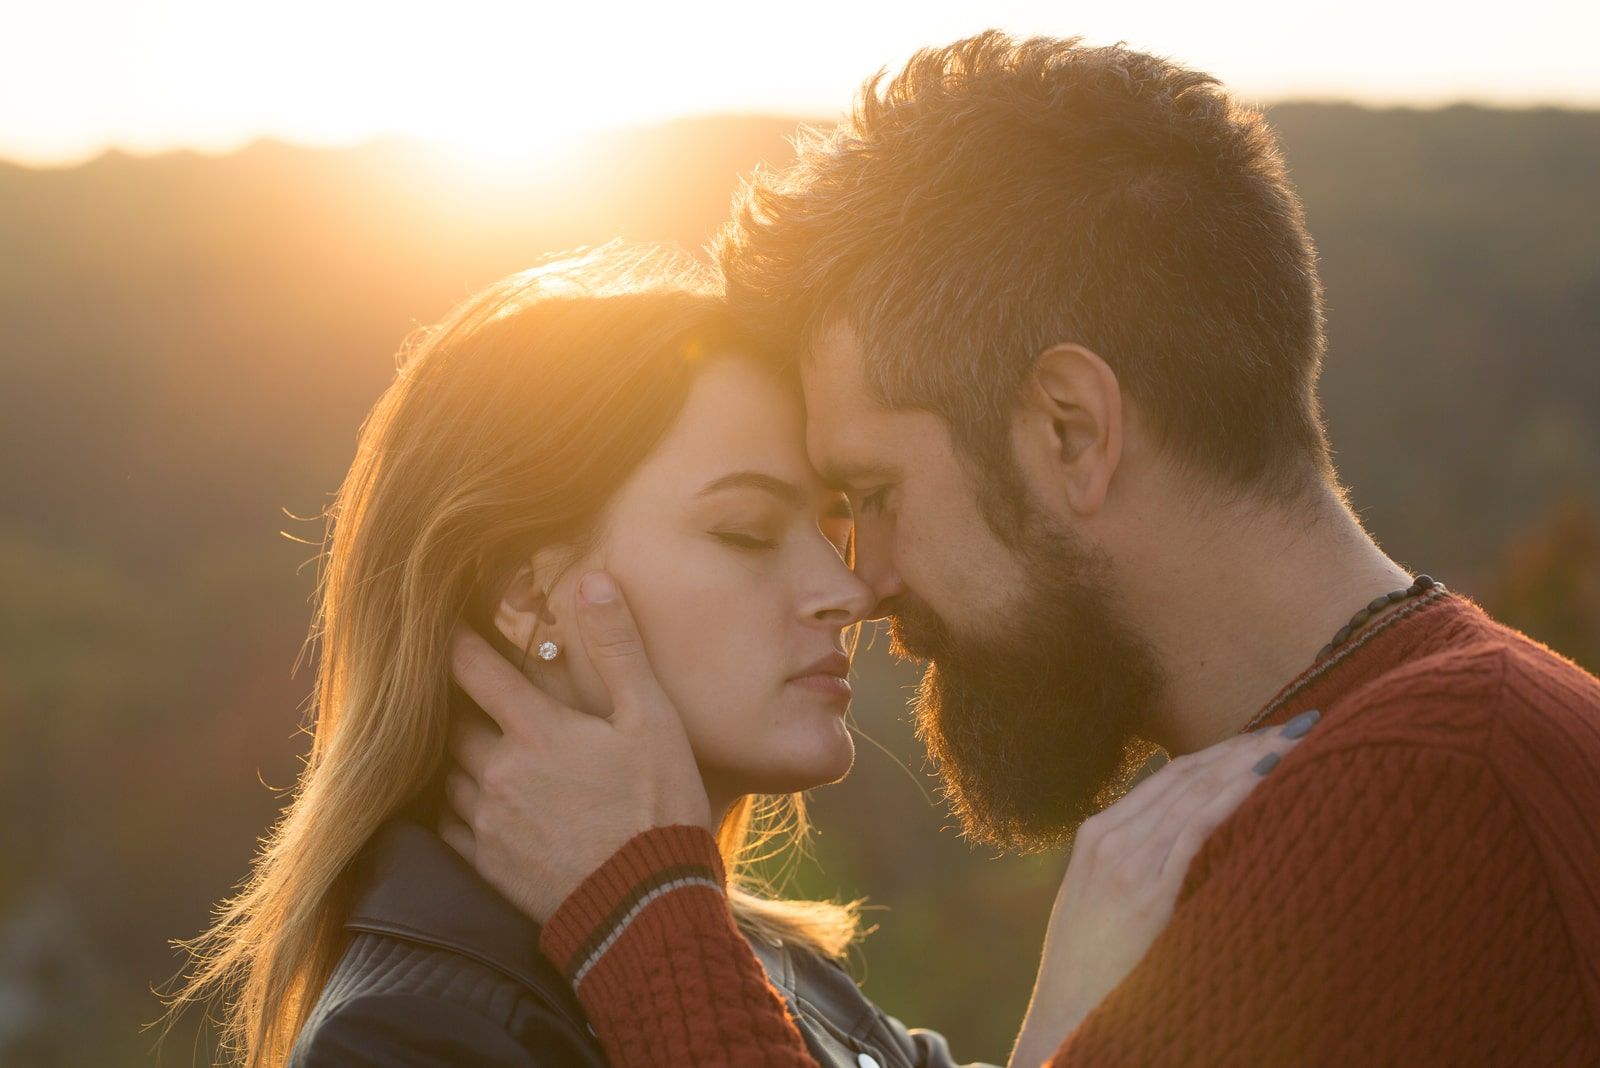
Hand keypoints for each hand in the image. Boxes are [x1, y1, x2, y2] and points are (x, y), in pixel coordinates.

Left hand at [438, 570, 711, 922]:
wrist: (646, 911)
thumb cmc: (658, 808)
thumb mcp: (653, 720)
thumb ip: (619, 649)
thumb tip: (594, 580)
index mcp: (536, 730)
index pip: (474, 670)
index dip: (457, 642)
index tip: (448, 626)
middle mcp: (499, 772)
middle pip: (452, 724)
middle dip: (458, 704)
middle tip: (470, 691)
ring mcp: (488, 823)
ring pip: (449, 775)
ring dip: (459, 757)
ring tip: (479, 747)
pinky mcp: (488, 867)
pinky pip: (450, 827)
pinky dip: (457, 809)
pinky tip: (479, 805)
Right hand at [1009, 714, 1319, 1066]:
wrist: (1063, 1011)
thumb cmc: (1088, 965)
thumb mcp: (1099, 899)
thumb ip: (1134, 863)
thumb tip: (1183, 841)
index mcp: (1096, 833)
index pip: (1168, 775)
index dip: (1220, 750)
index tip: (1264, 735)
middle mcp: (1108, 837)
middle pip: (1186, 775)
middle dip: (1244, 745)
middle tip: (1297, 724)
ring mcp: (1125, 862)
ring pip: (1194, 793)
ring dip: (1249, 762)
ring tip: (1294, 741)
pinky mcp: (1145, 892)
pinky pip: (1195, 831)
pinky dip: (1231, 798)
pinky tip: (1264, 778)